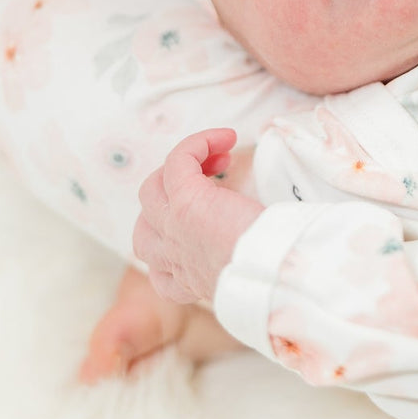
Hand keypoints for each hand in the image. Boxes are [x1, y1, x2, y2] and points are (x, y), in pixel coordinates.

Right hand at [133, 128, 262, 304]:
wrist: (270, 275)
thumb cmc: (271, 273)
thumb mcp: (249, 272)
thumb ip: (240, 259)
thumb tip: (264, 238)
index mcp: (187, 280)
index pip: (159, 266)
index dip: (173, 237)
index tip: (208, 219)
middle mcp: (171, 257)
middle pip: (146, 220)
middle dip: (172, 195)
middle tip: (217, 178)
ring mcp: (172, 227)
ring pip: (152, 187)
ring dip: (183, 166)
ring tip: (221, 155)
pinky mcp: (186, 202)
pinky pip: (178, 161)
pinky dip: (197, 144)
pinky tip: (225, 138)